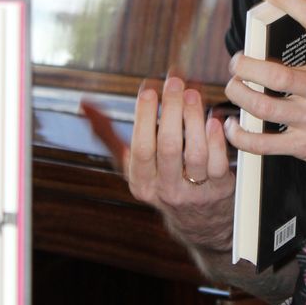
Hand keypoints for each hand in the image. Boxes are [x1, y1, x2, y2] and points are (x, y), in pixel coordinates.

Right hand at [83, 78, 234, 251]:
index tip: (148, 89)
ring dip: (194, 119)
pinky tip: (214, 119)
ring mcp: (195, 191)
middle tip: (174, 82)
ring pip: (195, 153)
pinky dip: (217, 139)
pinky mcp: (220, 189)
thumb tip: (85, 105)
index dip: (144, 117)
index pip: (140, 148)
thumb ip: (109, 135)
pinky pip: (219, 163)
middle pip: (168, 147)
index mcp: (141, 182)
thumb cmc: (162, 181)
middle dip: (171, 109)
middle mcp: (166, 189)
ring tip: (193, 93)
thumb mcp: (134, 165)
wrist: (199, 222)